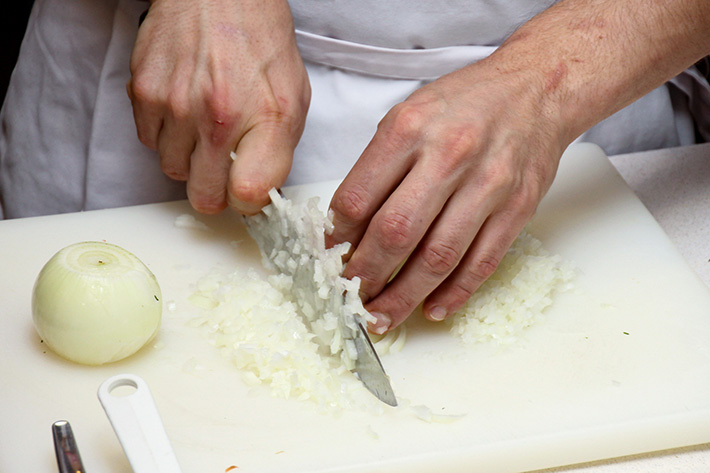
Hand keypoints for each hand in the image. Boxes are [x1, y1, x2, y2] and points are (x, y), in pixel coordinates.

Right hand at [127, 0, 309, 214]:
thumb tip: (259, 192)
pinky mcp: (144, 93)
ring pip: (174, 171)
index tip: (247, 193)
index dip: (247, 203)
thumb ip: (279, 150)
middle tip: (224, 168)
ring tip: (204, 126)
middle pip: (204, 197)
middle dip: (216, 189)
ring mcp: (176, 106)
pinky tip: (184, 109)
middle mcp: (219, 117)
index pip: (247, 196)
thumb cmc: (260, 42)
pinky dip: (166, 134)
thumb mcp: (294, 97)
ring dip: (189, 159)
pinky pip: (150, 142)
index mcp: (267, 119)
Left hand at [326, 51, 568, 333]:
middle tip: (352, 298)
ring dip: (405, 296)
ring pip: (438, 257)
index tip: (330, 258)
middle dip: (367, 276)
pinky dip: (455, 293)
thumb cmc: (465, 103)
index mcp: (409, 128)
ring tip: (383, 317)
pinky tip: (433, 309)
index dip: (338, 238)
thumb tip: (348, 227)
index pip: (359, 198)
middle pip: (396, 233)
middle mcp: (448, 156)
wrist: (536, 89)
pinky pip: (482, 262)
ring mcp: (488, 185)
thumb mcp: (409, 114)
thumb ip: (378, 166)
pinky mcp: (517, 208)